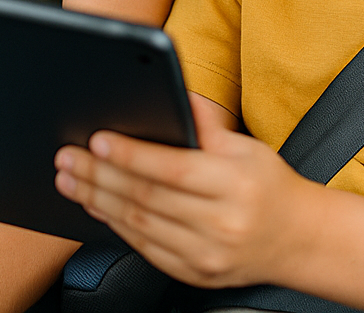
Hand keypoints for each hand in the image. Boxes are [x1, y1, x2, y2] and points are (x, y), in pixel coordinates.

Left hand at [54, 98, 318, 288]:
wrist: (297, 240)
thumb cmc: (269, 186)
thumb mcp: (247, 148)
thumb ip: (207, 123)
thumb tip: (174, 90)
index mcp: (234, 184)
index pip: (172, 168)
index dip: (130, 155)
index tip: (97, 139)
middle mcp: (221, 223)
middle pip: (147, 198)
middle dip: (99, 175)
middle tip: (67, 157)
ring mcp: (206, 254)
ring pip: (140, 226)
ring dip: (98, 200)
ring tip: (71, 179)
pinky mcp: (195, 274)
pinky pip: (146, 249)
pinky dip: (116, 226)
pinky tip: (97, 206)